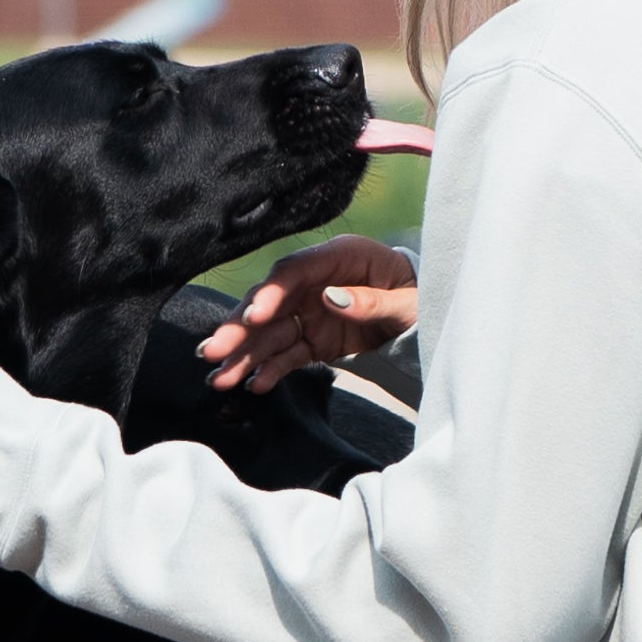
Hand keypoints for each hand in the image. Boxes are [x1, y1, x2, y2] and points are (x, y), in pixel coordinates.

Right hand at [198, 235, 418, 395]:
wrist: (427, 317)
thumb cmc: (420, 296)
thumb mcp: (408, 300)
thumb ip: (372, 301)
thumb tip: (332, 298)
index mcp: (339, 257)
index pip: (293, 272)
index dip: (271, 293)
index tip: (252, 316)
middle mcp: (316, 282)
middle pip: (270, 302)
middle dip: (240, 328)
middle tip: (213, 351)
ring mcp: (311, 311)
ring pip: (270, 333)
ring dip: (244, 355)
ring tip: (220, 379)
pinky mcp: (313, 339)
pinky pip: (287, 354)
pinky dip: (270, 369)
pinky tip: (254, 384)